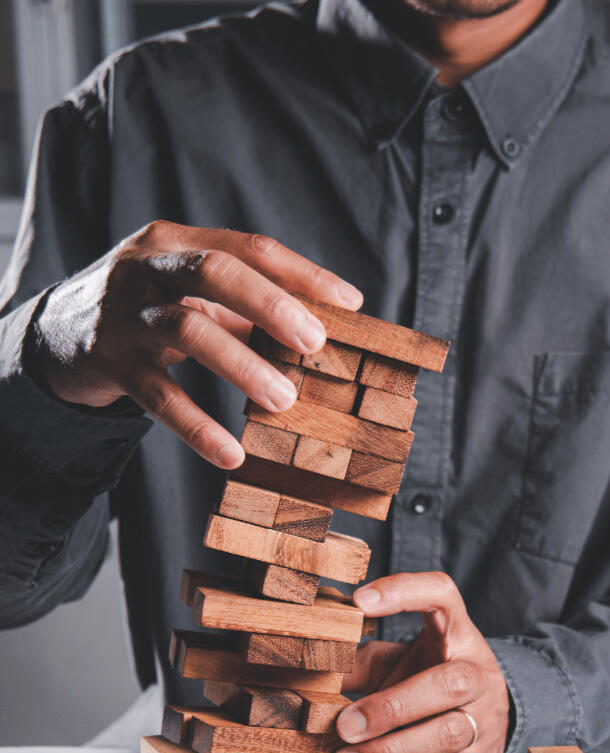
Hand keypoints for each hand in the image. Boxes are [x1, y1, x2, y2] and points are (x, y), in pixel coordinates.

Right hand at [32, 221, 361, 467]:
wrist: (59, 335)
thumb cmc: (148, 311)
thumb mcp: (189, 295)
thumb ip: (243, 306)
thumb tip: (321, 330)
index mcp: (176, 241)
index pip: (249, 247)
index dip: (302, 274)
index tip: (350, 304)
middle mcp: (147, 267)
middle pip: (216, 272)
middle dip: (272, 306)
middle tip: (316, 344)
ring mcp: (125, 313)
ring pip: (189, 331)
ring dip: (243, 366)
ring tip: (285, 401)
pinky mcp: (109, 362)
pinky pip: (158, 397)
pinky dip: (197, 427)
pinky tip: (230, 454)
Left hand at [332, 572, 509, 752]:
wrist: (483, 713)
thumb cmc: (426, 677)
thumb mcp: (394, 661)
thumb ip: (355, 663)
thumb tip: (303, 671)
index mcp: (455, 633)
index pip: (440, 595)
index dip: (404, 592)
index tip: (358, 602)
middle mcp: (476, 673)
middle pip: (446, 684)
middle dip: (391, 706)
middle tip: (342, 725)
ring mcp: (484, 719)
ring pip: (448, 734)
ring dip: (391, 751)